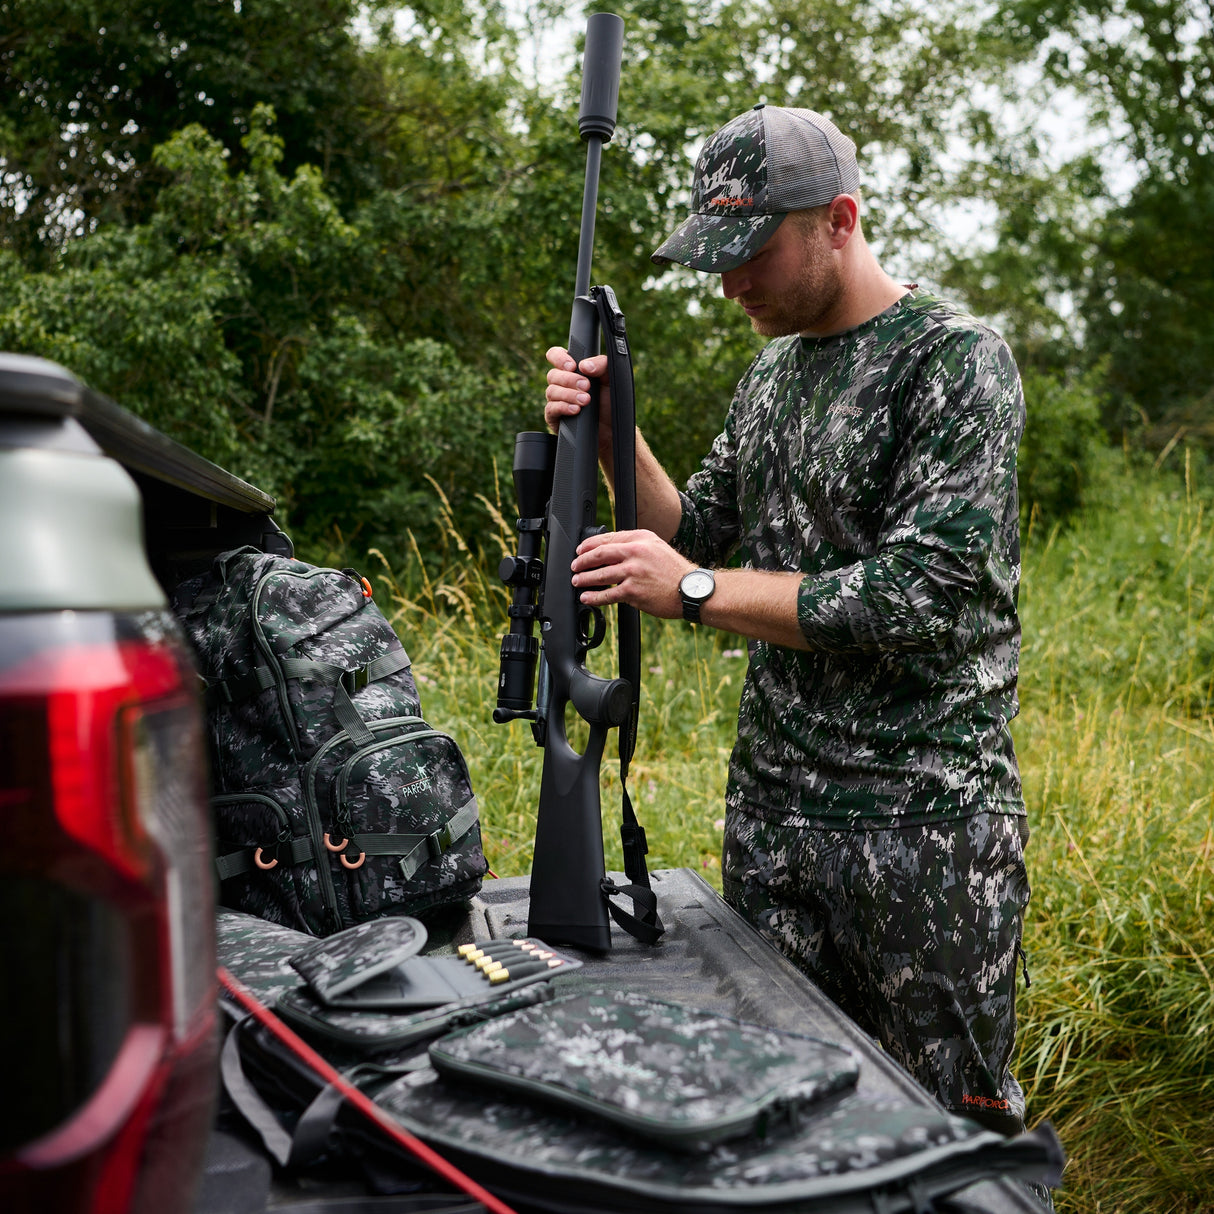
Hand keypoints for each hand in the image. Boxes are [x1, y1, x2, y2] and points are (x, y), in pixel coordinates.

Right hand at [544, 347, 613, 461]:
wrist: (612, 428)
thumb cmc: (610, 401)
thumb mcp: (611, 379)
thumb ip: (602, 365)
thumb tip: (585, 365)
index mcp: (571, 370)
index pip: (555, 355)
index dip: (559, 358)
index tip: (573, 366)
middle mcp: (561, 384)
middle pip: (553, 374)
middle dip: (570, 379)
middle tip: (587, 386)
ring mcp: (556, 400)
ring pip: (551, 391)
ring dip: (569, 395)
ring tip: (586, 400)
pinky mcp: (554, 417)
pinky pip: (551, 409)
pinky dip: (563, 407)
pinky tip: (576, 410)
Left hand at [570, 529, 693, 619]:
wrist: (691, 590)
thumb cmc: (674, 571)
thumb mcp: (656, 548)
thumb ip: (635, 546)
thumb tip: (610, 552)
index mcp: (641, 539)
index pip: (608, 538)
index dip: (589, 545)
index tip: (580, 551)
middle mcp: (636, 552)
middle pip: (600, 554)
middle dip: (583, 561)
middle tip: (575, 566)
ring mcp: (634, 572)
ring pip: (600, 575)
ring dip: (585, 579)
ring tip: (577, 582)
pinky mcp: (633, 592)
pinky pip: (608, 594)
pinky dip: (594, 597)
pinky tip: (587, 598)